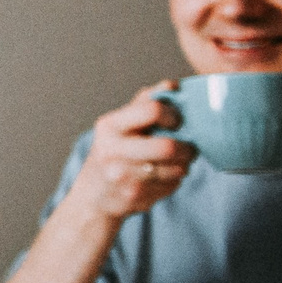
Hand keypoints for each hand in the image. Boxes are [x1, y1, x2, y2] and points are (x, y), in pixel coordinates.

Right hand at [65, 83, 193, 223]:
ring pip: (176, 168)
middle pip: (168, 147)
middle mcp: (112, 150)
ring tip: (176, 163)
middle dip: (187, 148)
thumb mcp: (118, 126)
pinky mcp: (134, 196)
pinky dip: (175, 180)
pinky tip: (163, 178)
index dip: (173, 115)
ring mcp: (122, 176)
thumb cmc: (112, 154)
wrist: (92, 197)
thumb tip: (171, 85)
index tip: (176, 122)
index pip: (152, 110)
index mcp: (109, 126)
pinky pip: (172, 185)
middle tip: (189, 148)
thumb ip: (143, 104)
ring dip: (184, 165)